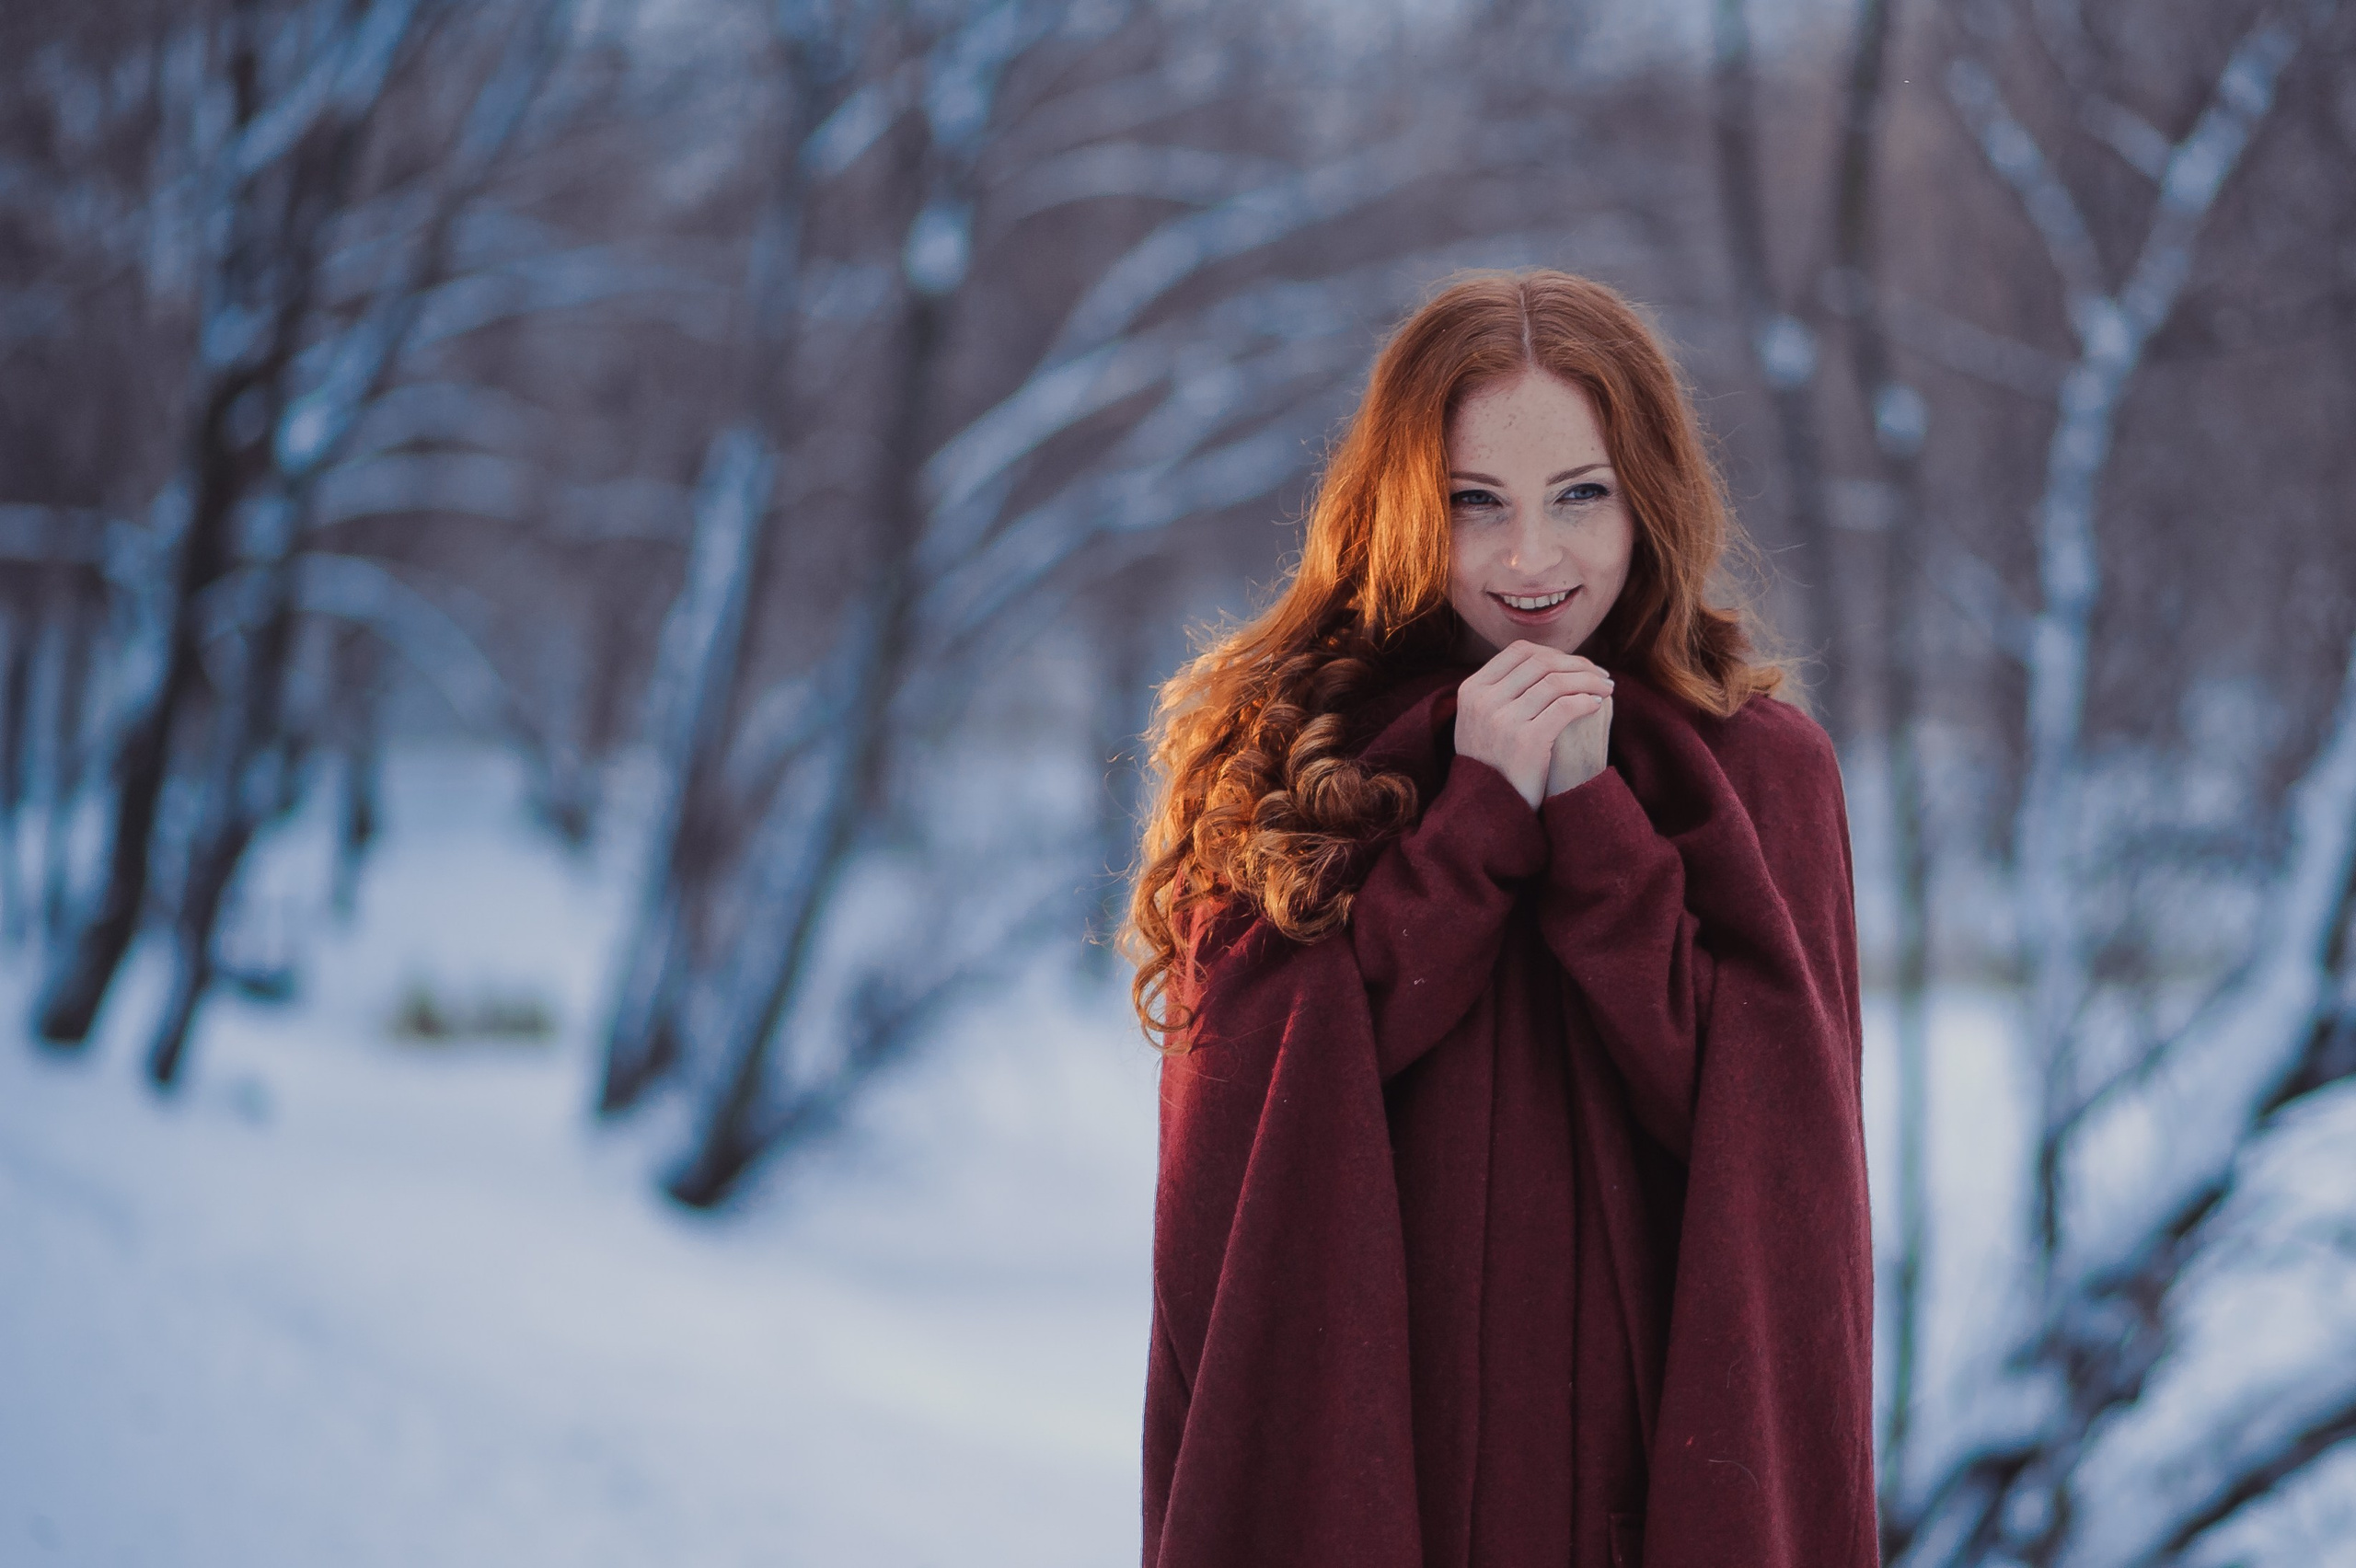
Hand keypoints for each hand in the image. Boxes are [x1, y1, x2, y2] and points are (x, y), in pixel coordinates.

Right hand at [1453, 642, 1614, 809]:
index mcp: (1471, 690)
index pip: (1519, 652)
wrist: (1487, 809)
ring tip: (1607, 688)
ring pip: (1556, 682)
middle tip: (1601, 673)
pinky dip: (1586, 701)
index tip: (1575, 664)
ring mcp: (1503, 720)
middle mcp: (1484, 701)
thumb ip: (1498, 691)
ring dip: (1589, 681)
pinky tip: (1597, 705)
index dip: (1554, 653)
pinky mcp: (1526, 741)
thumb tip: (1538, 660)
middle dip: (1578, 664)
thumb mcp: (1478, 722)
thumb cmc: (1491, 765)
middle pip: (1541, 663)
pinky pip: (1565, 707)